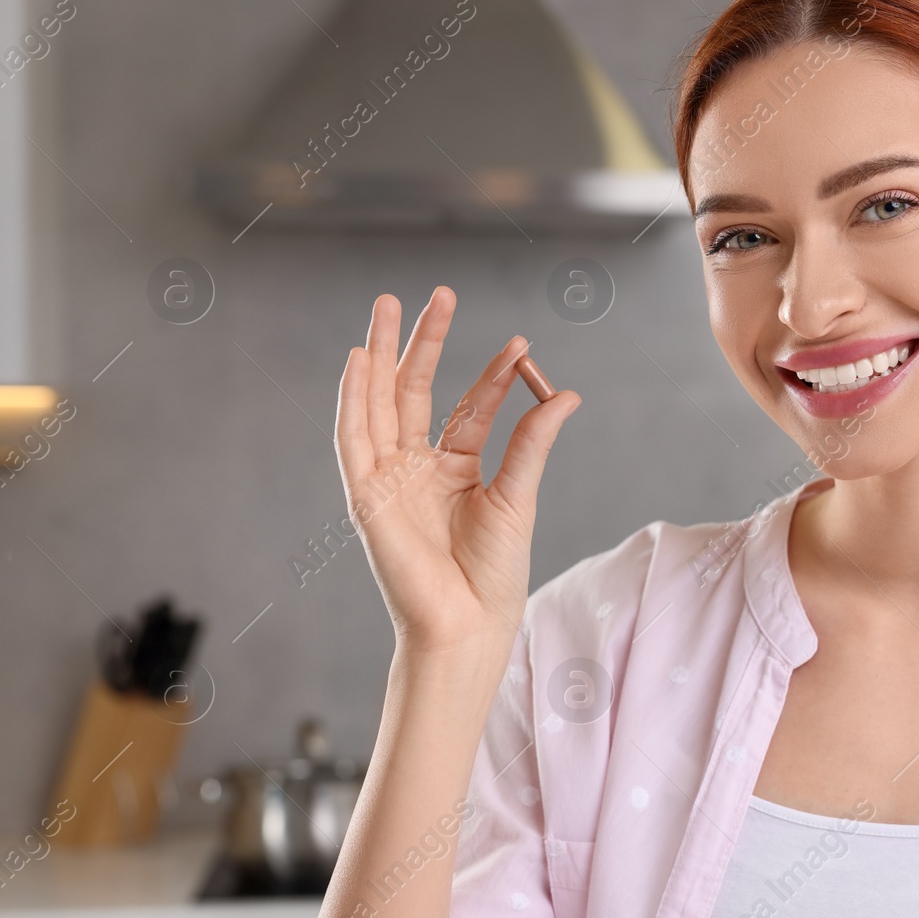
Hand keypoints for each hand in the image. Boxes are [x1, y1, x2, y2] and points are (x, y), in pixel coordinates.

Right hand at [334, 287, 579, 671]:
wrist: (467, 623)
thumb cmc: (493, 575)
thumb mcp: (518, 496)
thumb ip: (532, 441)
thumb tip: (566, 393)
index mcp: (456, 471)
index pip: (470, 407)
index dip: (492, 373)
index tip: (521, 343)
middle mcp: (417, 470)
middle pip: (414, 391)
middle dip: (424, 341)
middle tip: (441, 294)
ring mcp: (389, 479)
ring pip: (379, 402)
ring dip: (380, 353)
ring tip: (388, 305)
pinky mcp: (366, 494)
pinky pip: (353, 436)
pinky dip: (352, 397)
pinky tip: (358, 357)